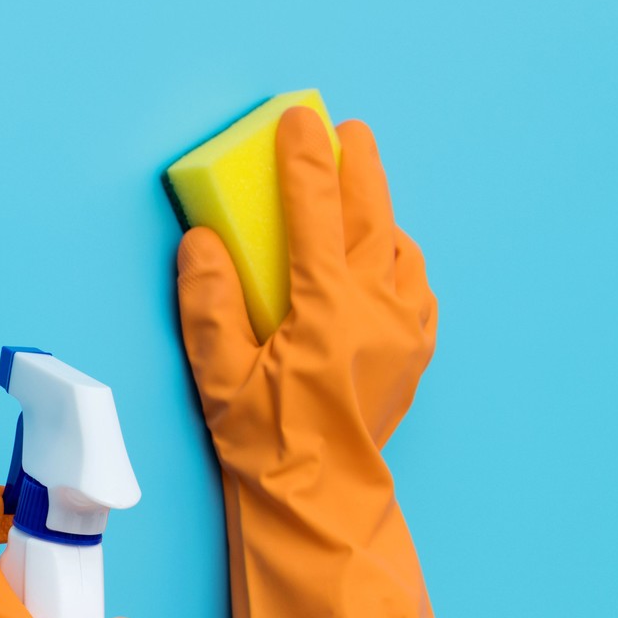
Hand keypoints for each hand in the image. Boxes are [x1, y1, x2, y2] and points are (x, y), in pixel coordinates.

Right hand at [179, 110, 437, 451]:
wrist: (318, 497)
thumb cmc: (265, 439)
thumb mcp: (217, 371)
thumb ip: (207, 300)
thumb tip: (203, 241)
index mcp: (328, 306)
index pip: (316, 212)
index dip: (304, 160)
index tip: (299, 120)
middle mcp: (377, 308)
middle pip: (373, 215)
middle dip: (359, 166)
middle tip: (347, 130)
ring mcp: (404, 329)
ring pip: (400, 248)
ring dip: (379, 213)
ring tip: (359, 195)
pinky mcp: (413, 351)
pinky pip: (415, 285)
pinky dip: (397, 258)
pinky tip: (381, 260)